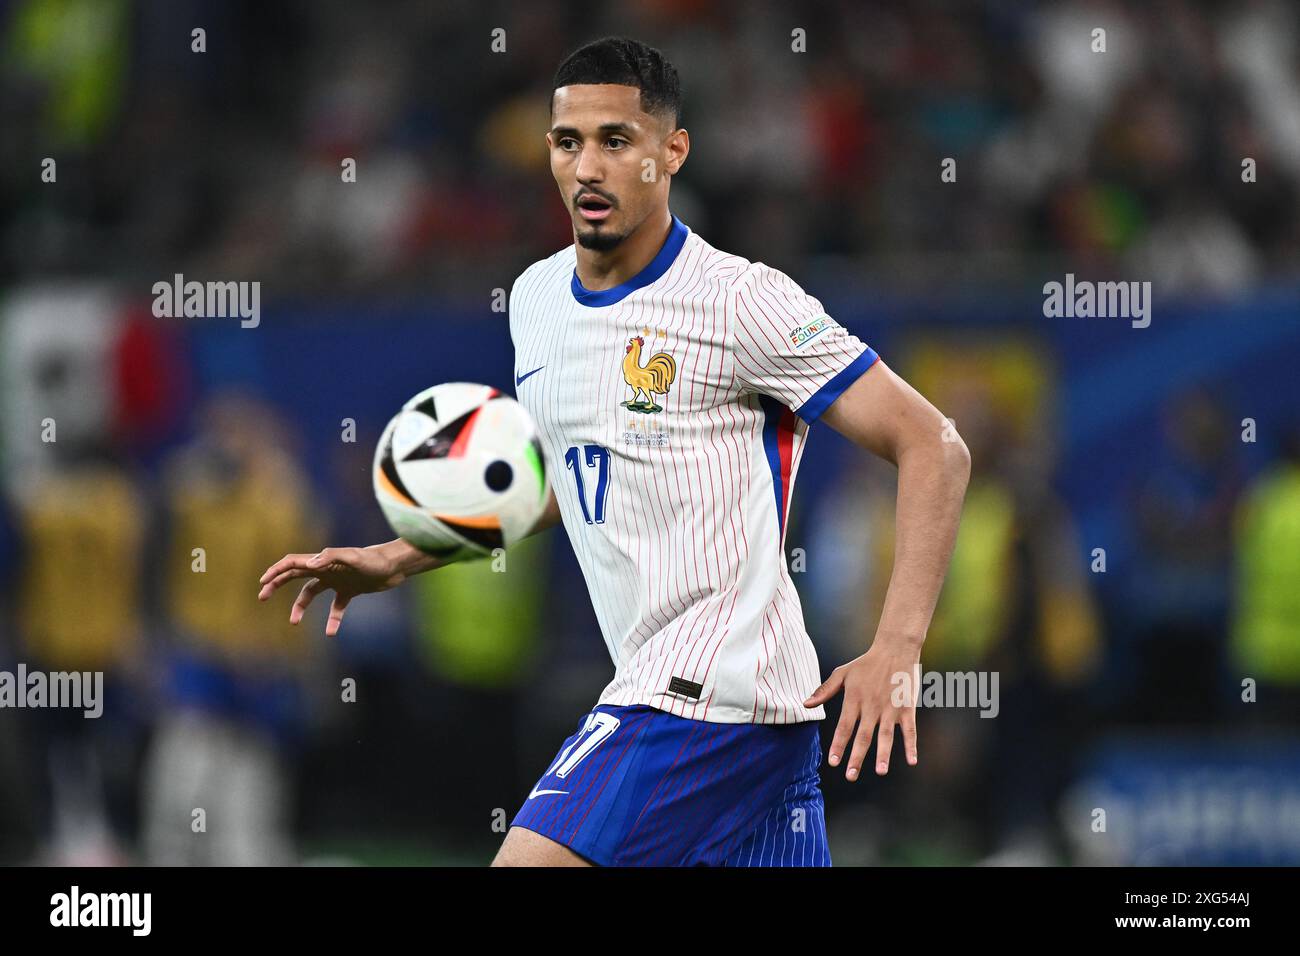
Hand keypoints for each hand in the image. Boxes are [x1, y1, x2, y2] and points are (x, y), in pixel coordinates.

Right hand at [257, 544, 408, 636]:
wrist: (395, 565)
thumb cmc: (374, 560)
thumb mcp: (353, 557)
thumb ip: (330, 558)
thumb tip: (307, 566)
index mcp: (323, 561)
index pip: (292, 563)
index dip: (275, 571)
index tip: (262, 583)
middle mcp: (327, 569)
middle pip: (295, 576)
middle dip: (277, 585)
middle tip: (262, 597)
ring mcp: (338, 580)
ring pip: (311, 593)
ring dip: (300, 607)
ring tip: (293, 623)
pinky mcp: (350, 591)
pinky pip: (337, 607)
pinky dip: (332, 620)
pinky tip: (331, 633)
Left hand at [803, 637, 921, 779]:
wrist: (895, 649)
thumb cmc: (866, 663)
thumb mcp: (843, 673)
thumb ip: (824, 690)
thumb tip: (805, 704)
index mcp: (854, 699)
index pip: (844, 726)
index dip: (838, 744)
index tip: (833, 762)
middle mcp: (872, 706)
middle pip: (863, 735)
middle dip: (856, 757)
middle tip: (850, 776)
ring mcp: (890, 708)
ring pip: (886, 735)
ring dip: (883, 754)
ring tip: (880, 771)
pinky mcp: (907, 708)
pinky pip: (909, 730)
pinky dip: (911, 745)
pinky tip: (911, 761)